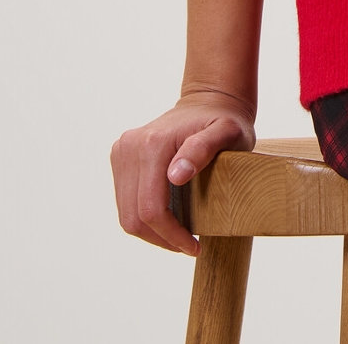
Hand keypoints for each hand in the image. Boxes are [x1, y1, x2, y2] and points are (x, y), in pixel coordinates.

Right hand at [111, 88, 255, 255]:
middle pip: (133, 216)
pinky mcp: (121, 156)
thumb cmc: (225, 121)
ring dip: (151, 232)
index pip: (151, 209)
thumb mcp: (227, 133)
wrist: (209, 101)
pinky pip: (126, 201)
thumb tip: (175, 176)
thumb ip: (203, 150)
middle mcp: (130, 147)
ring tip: (179, 234)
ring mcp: (122, 151)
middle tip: (188, 245)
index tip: (194, 247)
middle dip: (161, 238)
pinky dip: (144, 216)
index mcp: (152, 145)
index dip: (171, 236)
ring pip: (126, 213)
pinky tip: (168, 217)